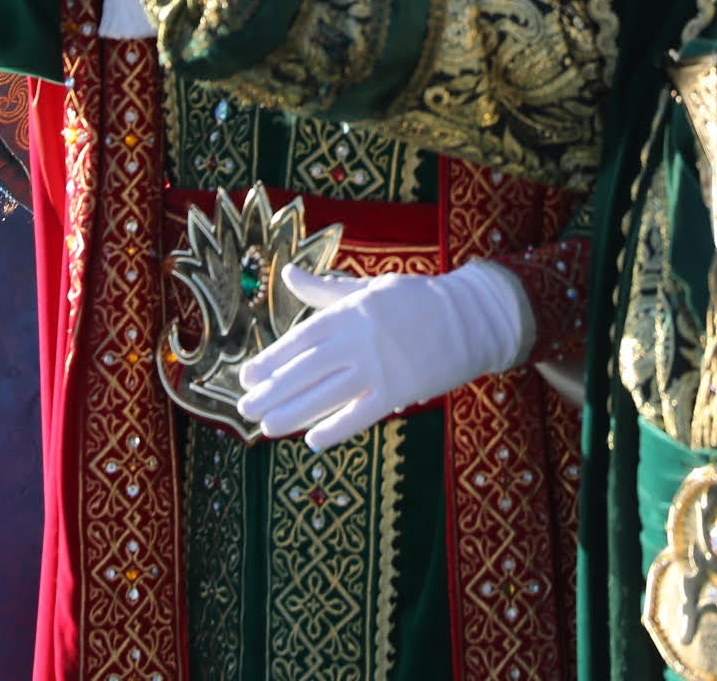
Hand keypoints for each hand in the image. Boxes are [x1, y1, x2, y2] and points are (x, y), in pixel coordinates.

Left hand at [236, 262, 533, 449]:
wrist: (471, 318)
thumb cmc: (416, 300)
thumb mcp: (369, 287)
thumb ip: (325, 289)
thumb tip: (287, 274)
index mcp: (351, 311)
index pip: (303, 339)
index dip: (273, 358)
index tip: (247, 376)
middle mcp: (361, 340)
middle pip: (308, 370)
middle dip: (273, 390)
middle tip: (245, 408)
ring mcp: (381, 367)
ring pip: (328, 394)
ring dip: (294, 413)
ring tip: (266, 427)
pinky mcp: (401, 391)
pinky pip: (362, 414)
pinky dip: (337, 428)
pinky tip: (312, 441)